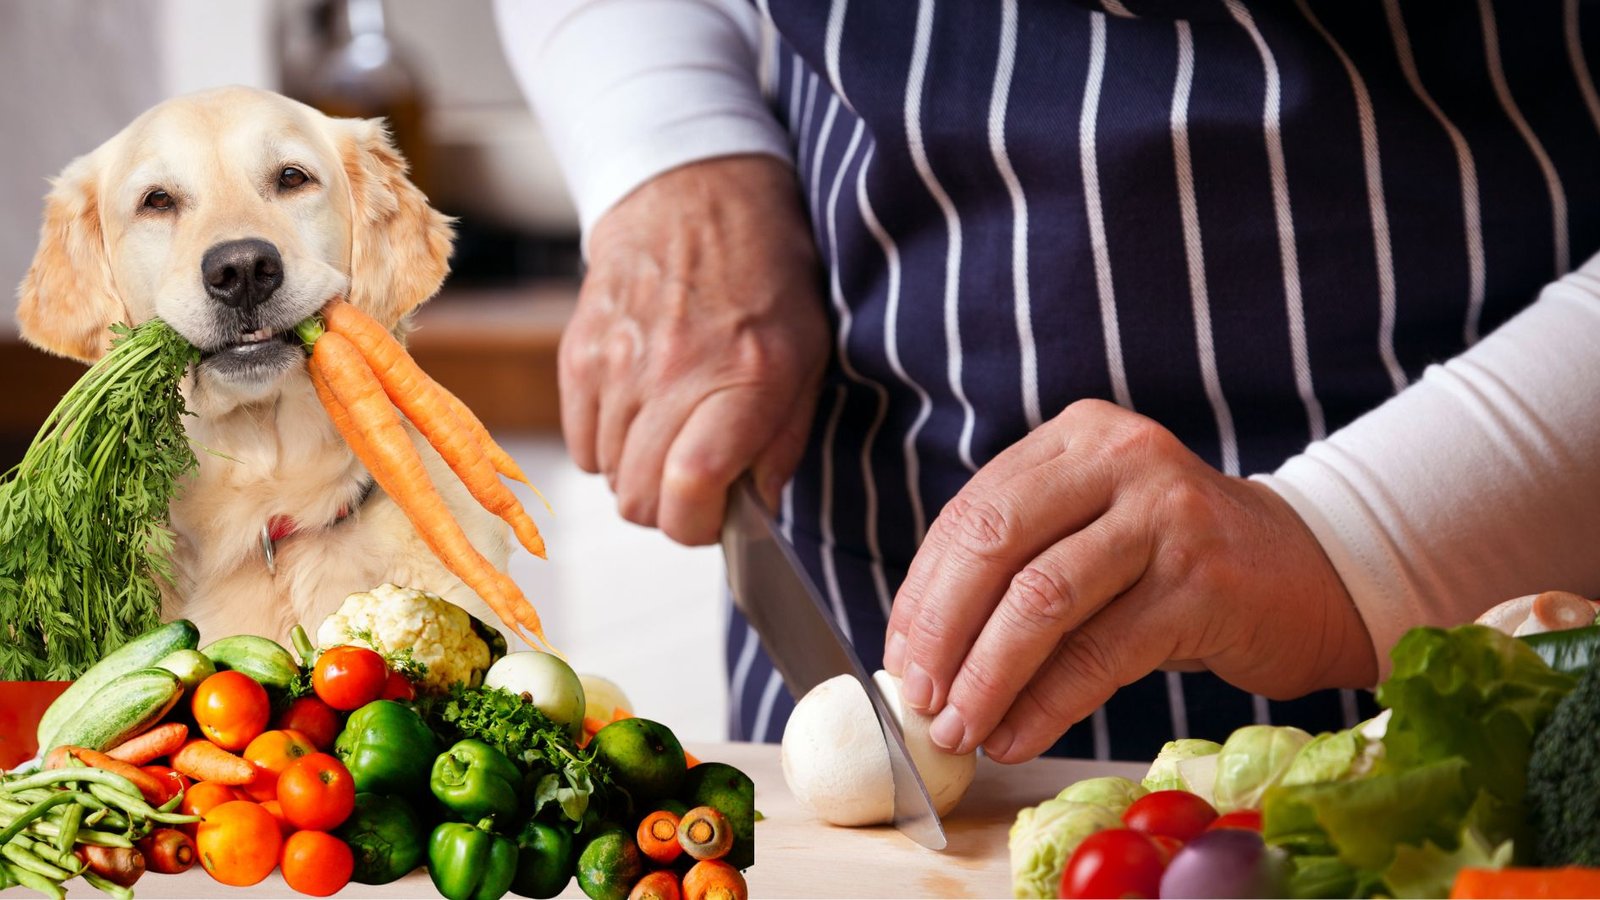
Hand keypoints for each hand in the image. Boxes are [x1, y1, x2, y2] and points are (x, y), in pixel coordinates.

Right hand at [561, 155, 829, 543]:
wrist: (693, 193)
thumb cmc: (764, 276)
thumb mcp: (808, 354)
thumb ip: (783, 440)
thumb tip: (753, 508)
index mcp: (744, 377)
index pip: (689, 488)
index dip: (699, 525)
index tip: (717, 515)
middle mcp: (674, 372)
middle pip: (640, 500)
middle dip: (671, 509)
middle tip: (697, 480)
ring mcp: (617, 363)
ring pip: (609, 477)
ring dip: (640, 473)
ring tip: (672, 430)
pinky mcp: (577, 354)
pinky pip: (580, 445)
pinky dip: (607, 446)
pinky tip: (639, 413)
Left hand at [882, 399, 1376, 762]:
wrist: (1307, 572)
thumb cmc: (1175, 560)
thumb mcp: (1095, 529)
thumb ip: (1020, 560)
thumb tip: (921, 651)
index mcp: (1078, 437)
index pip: (971, 513)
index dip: (923, 593)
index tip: (899, 658)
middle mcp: (1121, 458)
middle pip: (994, 544)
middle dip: (943, 632)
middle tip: (919, 698)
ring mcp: (1167, 517)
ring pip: (1041, 601)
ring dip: (987, 678)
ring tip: (960, 729)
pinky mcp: (1203, 584)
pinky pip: (1098, 654)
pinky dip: (1045, 705)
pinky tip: (1017, 735)